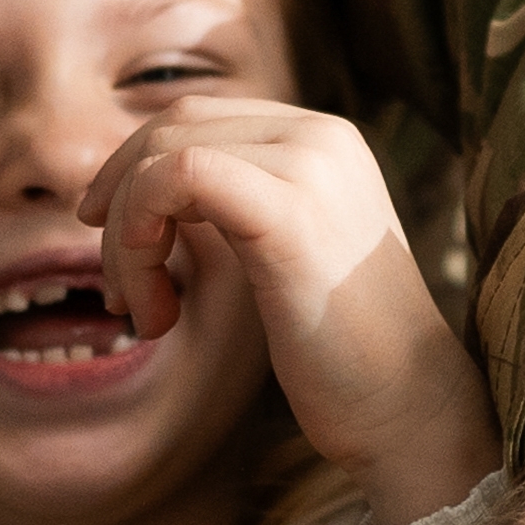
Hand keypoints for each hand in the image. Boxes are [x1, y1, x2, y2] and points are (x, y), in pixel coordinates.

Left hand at [74, 99, 492, 520]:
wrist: (408, 407)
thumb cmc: (342, 350)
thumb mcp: (285, 251)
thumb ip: (236, 203)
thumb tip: (138, 188)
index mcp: (325, 138)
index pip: (197, 117)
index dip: (133, 174)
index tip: (116, 247)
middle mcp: (322, 134)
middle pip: (173, 126)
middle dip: (120, 204)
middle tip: (120, 292)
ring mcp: (311, 165)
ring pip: (163, 156)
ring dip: (126, 239)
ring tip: (145, 316)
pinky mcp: (290, 211)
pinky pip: (177, 177)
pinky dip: (139, 239)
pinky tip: (158, 314)